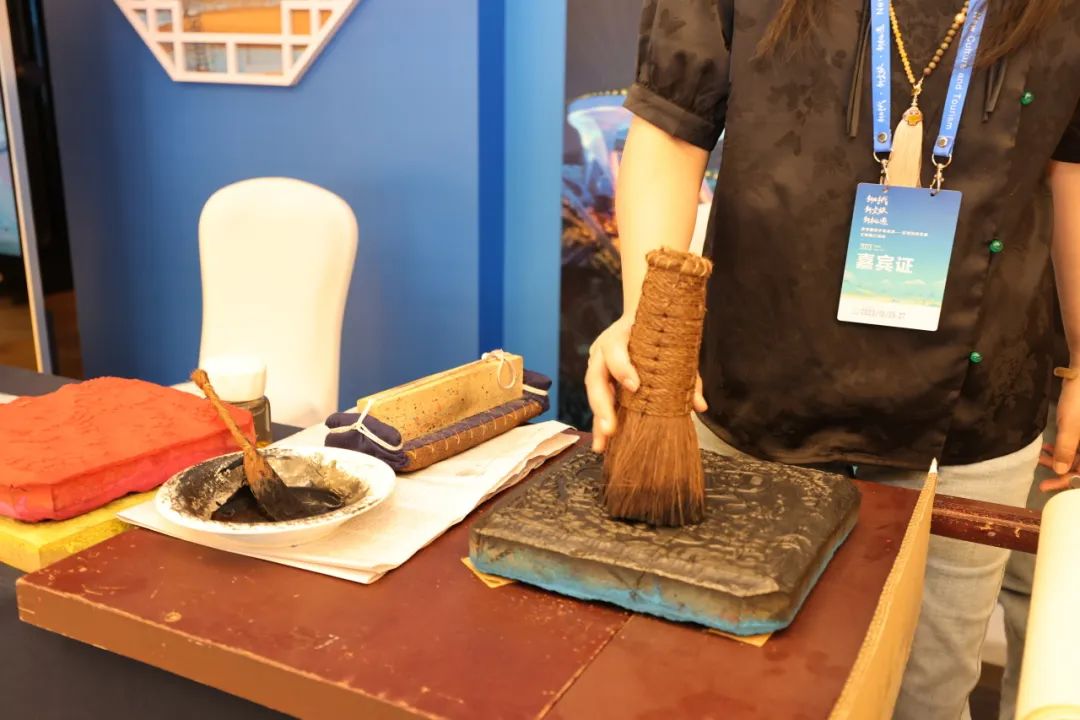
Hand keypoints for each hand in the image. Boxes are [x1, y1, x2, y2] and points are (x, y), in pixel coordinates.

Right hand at [585, 315, 706, 452]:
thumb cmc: (657, 334)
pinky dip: (599, 424)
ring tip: (602, 445)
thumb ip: (687, 375)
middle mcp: (603, 351)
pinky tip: (603, 445)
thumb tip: (699, 405)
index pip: (615, 351)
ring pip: (593, 394)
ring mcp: (598, 366)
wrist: (641, 318)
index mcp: (620, 336)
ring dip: (597, 420)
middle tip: (610, 429)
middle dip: (602, 405)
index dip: (623, 368)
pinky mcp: (600, 381)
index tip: (635, 387)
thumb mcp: (674, 348)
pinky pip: (598, 403)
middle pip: (596, 378)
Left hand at [1039, 377, 1079, 490]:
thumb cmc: (1078, 402)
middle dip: (1062, 472)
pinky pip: (1076, 446)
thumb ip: (1065, 450)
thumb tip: (1060, 472)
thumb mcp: (1070, 428)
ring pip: (1077, 456)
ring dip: (1060, 460)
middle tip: (1041, 476)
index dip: (1068, 482)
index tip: (1047, 487)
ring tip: (1041, 460)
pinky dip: (1063, 449)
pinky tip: (1048, 448)